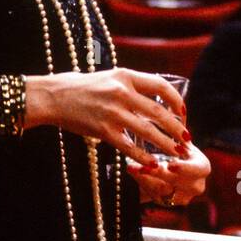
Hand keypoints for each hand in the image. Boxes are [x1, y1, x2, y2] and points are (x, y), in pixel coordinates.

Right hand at [26, 68, 188, 167]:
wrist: (53, 96)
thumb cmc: (82, 87)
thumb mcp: (111, 77)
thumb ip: (133, 85)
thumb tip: (157, 97)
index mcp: (126, 76)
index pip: (161, 86)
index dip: (176, 100)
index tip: (184, 112)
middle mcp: (121, 93)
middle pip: (158, 112)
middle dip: (176, 128)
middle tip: (187, 139)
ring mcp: (112, 112)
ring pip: (147, 131)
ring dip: (166, 144)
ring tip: (178, 153)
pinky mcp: (102, 130)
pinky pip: (128, 146)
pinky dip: (143, 156)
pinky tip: (153, 164)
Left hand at [129, 142, 210, 206]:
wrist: (178, 173)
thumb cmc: (181, 155)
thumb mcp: (183, 145)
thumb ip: (181, 136)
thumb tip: (183, 115)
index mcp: (202, 168)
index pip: (197, 169)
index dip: (184, 168)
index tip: (170, 165)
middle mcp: (196, 185)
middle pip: (175, 181)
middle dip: (157, 173)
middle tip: (142, 167)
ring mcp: (183, 197)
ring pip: (161, 190)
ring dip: (144, 177)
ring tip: (132, 167)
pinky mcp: (168, 203)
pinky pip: (152, 195)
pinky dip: (142, 183)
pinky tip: (134, 173)